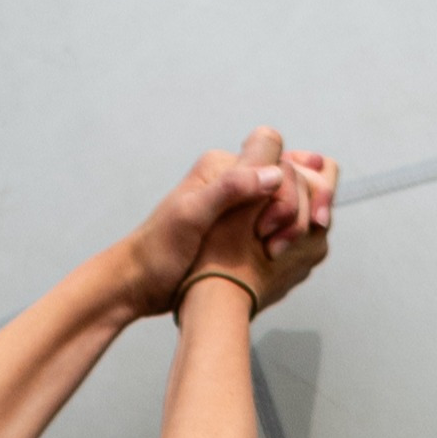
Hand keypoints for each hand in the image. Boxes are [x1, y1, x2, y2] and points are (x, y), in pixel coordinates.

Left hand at [126, 129, 339, 318]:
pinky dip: (290, 236)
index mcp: (223, 166)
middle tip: (275, 247)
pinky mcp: (245, 229)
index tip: (270, 227)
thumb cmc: (159, 251)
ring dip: (296, 226)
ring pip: (291, 200)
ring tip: (277, 255)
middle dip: (295, 210)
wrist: (140, 283)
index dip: (288, 185)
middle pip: (291, 177)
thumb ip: (230, 189)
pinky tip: (282, 257)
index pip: (276, 154)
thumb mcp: (190, 217)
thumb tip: (273, 174)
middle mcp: (237, 179)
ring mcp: (243, 205)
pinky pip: (282, 222)